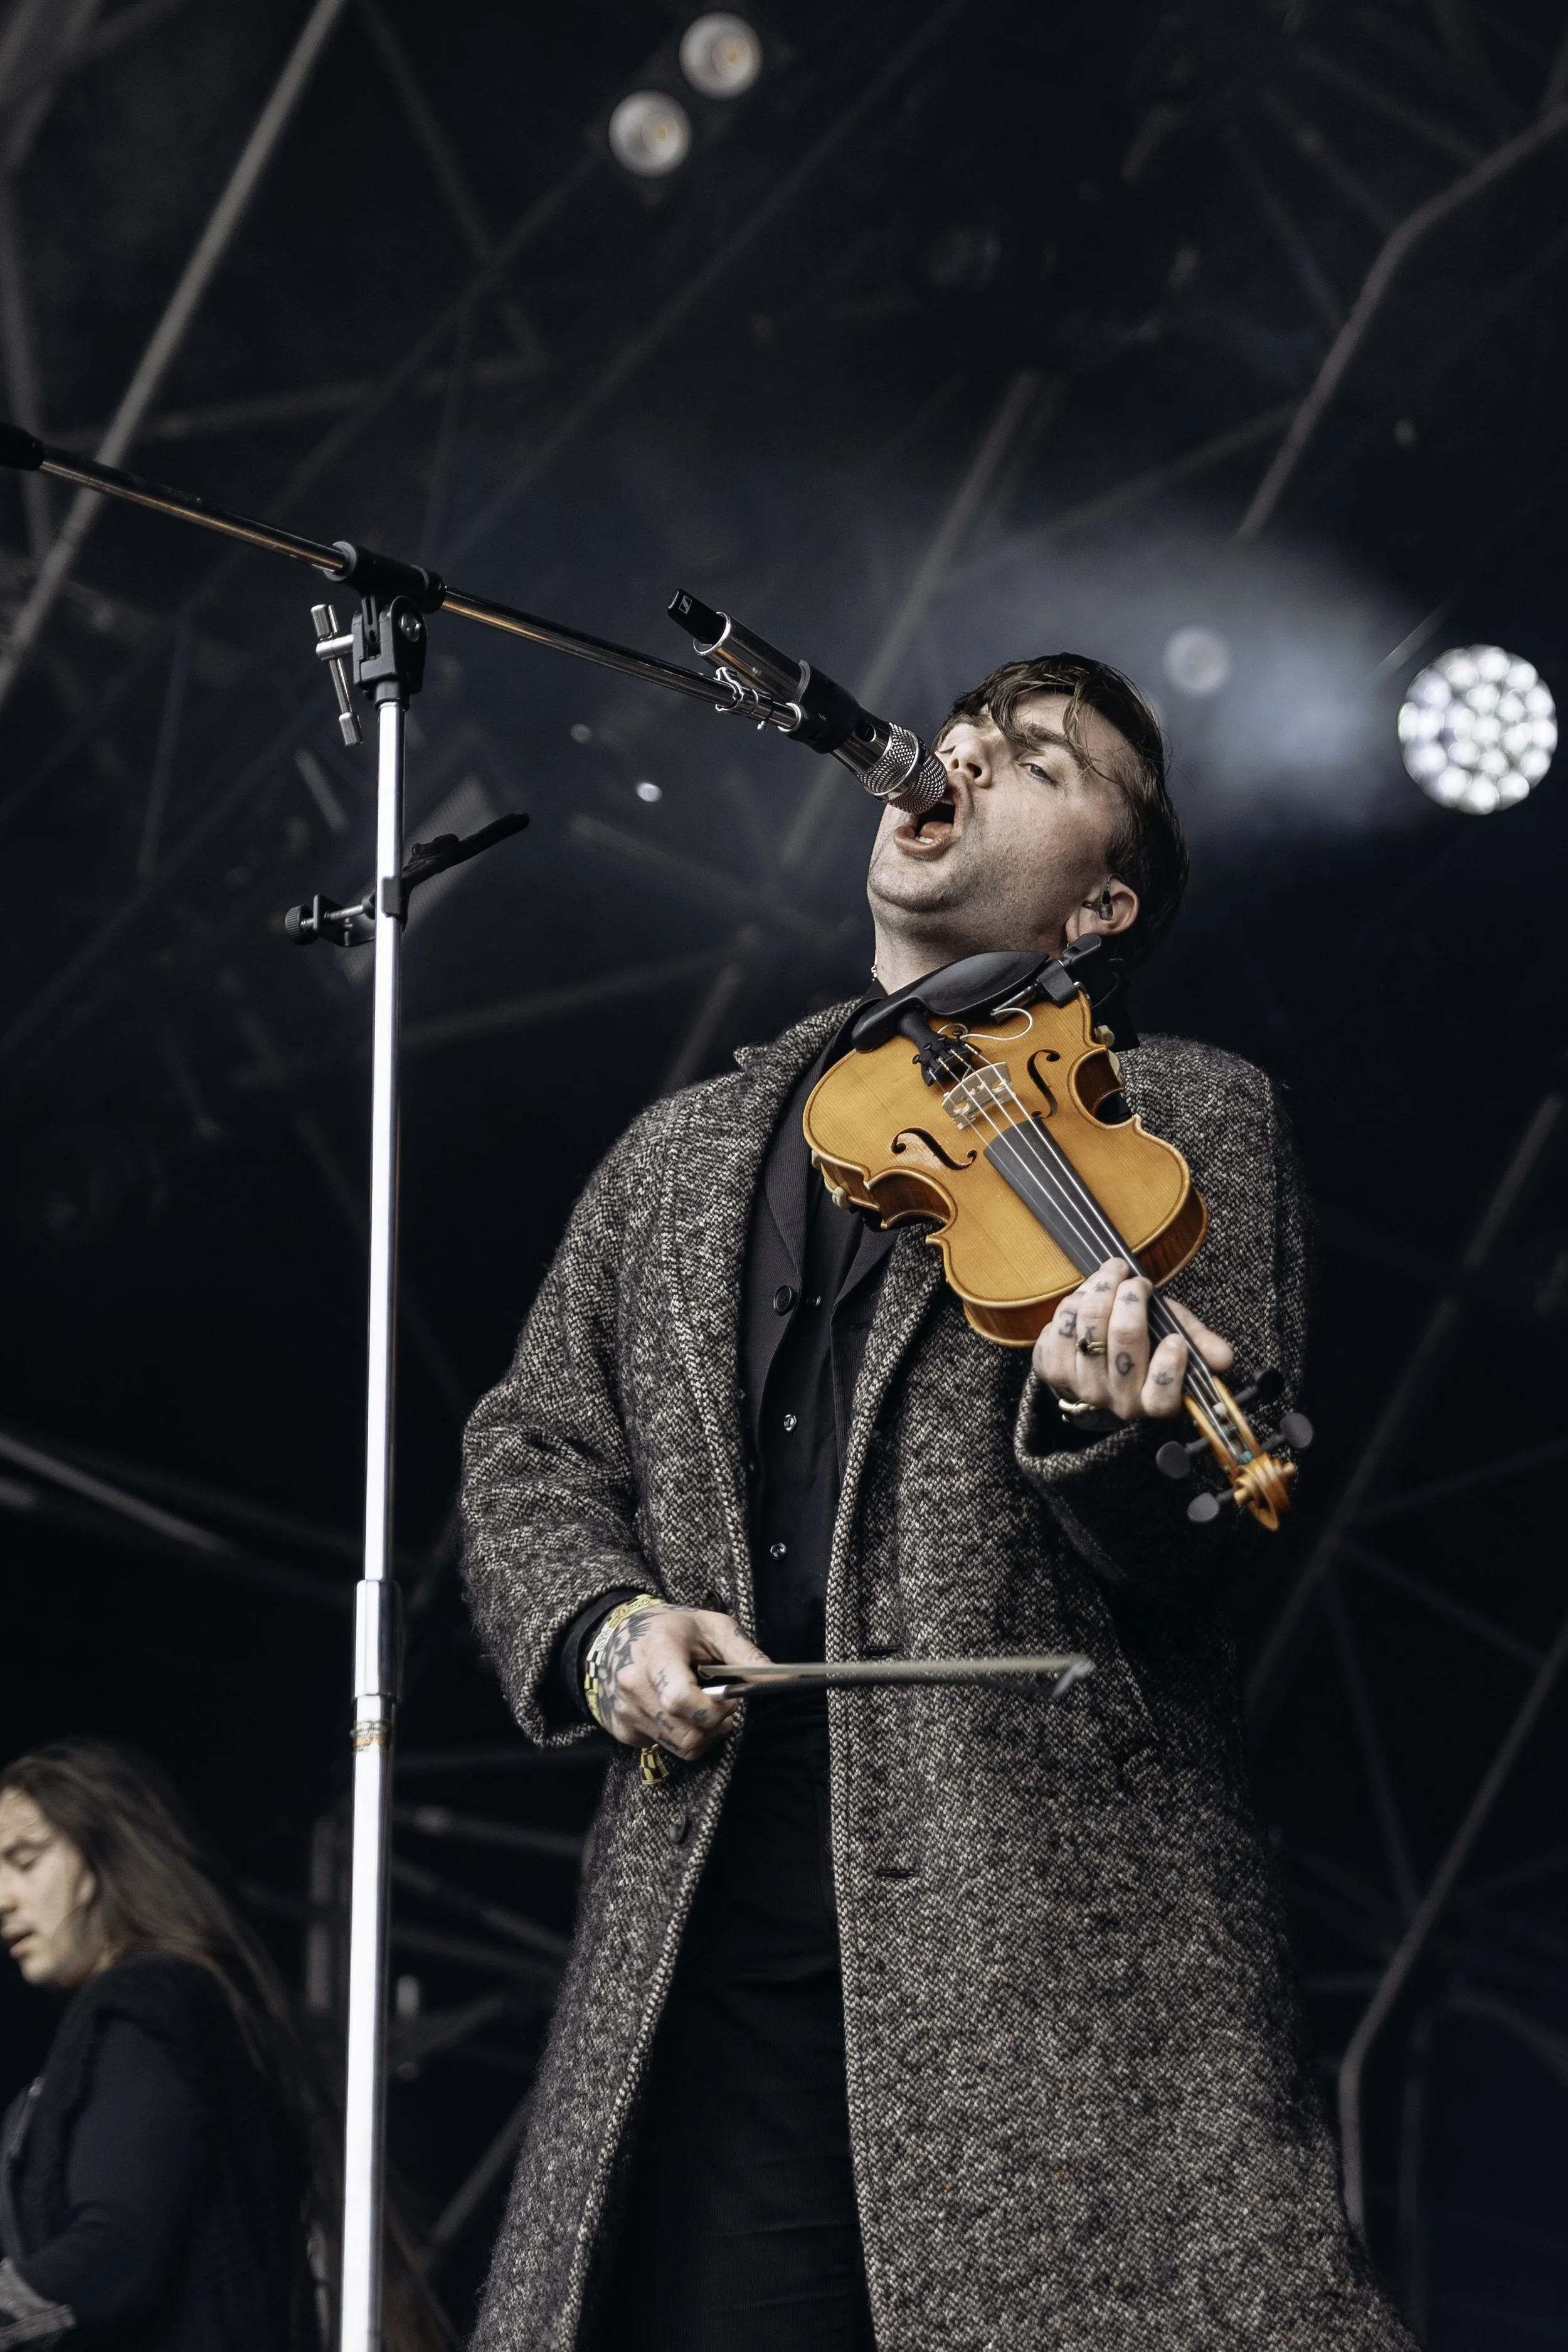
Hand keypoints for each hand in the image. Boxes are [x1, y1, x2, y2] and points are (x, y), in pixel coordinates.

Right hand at [591, 1604, 768, 1760]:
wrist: (616, 1633)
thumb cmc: (672, 1627)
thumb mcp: (713, 1628)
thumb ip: (746, 1655)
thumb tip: (784, 1680)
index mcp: (655, 1653)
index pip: (681, 1700)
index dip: (714, 1710)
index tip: (729, 1700)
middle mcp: (633, 1685)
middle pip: (686, 1733)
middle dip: (715, 1726)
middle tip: (723, 1706)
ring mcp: (624, 1709)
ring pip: (678, 1747)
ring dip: (701, 1736)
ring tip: (704, 1709)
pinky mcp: (620, 1727)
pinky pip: (662, 1747)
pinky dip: (679, 1736)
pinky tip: (679, 1712)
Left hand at [1033, 1255, 1232, 1421]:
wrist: (1094, 1365)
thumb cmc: (1143, 1348)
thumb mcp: (1176, 1340)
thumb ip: (1200, 1344)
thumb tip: (1223, 1357)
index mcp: (1154, 1402)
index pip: (1164, 1393)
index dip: (1170, 1363)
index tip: (1173, 1337)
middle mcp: (1117, 1401)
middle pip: (1124, 1337)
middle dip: (1131, 1296)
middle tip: (1135, 1280)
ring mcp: (1082, 1386)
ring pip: (1089, 1323)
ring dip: (1101, 1287)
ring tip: (1111, 1275)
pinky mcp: (1052, 1370)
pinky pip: (1061, 1324)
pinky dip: (1074, 1300)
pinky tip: (1086, 1295)